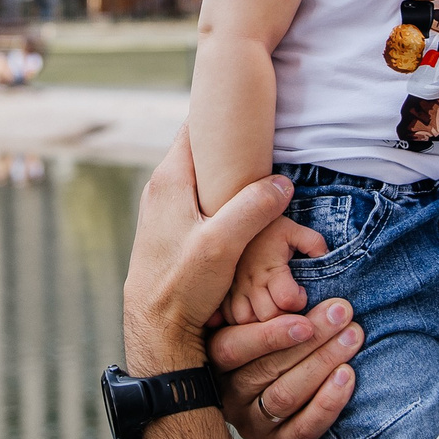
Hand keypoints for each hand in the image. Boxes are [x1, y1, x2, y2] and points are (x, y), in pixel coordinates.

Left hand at [124, 131, 297, 373]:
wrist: (157, 330)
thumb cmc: (182, 286)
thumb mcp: (223, 245)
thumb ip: (253, 209)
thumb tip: (282, 183)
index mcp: (169, 180)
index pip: (196, 127)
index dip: (222, 115)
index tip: (251, 108)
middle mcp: (161, 188)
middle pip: (200, 150)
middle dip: (231, 144)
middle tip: (265, 139)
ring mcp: (164, 209)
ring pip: (202, 176)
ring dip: (228, 174)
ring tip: (260, 170)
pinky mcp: (171, 230)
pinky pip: (201, 199)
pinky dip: (222, 196)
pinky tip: (242, 208)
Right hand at [209, 296, 361, 438]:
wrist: (293, 406)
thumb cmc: (279, 349)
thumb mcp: (262, 325)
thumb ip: (268, 306)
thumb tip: (298, 273)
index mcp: (217, 362)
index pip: (233, 348)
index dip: (268, 335)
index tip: (304, 319)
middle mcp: (229, 396)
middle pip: (266, 368)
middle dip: (311, 339)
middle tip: (343, 313)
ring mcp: (252, 425)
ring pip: (285, 394)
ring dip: (322, 363)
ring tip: (353, 338)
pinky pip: (303, 427)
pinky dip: (328, 401)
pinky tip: (348, 376)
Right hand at [216, 211, 327, 327]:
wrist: (236, 221)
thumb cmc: (270, 228)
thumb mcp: (294, 230)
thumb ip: (314, 242)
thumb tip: (326, 257)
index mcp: (269, 268)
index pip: (287, 300)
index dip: (299, 300)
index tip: (301, 292)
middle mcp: (250, 282)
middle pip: (268, 317)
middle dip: (283, 316)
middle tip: (289, 304)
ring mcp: (234, 290)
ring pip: (246, 321)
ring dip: (261, 321)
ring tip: (272, 308)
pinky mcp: (223, 294)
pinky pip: (229, 318)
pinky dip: (243, 320)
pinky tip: (253, 311)